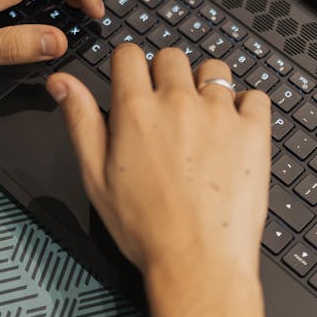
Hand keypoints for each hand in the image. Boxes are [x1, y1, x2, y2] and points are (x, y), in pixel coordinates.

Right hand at [48, 45, 280, 316]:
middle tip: (166, 109)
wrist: (198, 263)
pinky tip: (233, 131)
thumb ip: (80, 121)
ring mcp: (220, 114)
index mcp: (136, 111)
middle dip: (165, 75)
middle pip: (172, 56)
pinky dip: (246, 107)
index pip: (130, 54)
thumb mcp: (95, 177)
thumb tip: (62, 82)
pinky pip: (255, 96)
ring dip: (206, 86)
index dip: (128, 66)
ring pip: (214, 69)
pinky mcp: (253, 132)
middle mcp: (178, 103)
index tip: (133, 81)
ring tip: (202, 119)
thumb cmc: (146, 229)